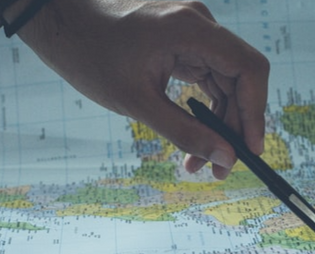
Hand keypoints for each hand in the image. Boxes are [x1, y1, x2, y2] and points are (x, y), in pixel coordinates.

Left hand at [16, 0, 269, 178]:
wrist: (58, 23)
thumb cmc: (89, 55)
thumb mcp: (137, 102)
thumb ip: (185, 132)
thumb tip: (225, 159)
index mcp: (192, 29)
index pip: (249, 69)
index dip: (256, 112)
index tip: (250, 150)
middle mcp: (199, 25)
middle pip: (240, 79)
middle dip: (234, 127)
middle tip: (221, 169)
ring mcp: (191, 32)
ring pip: (225, 83)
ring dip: (218, 124)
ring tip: (199, 164)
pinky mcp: (182, 42)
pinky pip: (207, 78)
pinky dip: (204, 110)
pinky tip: (192, 139)